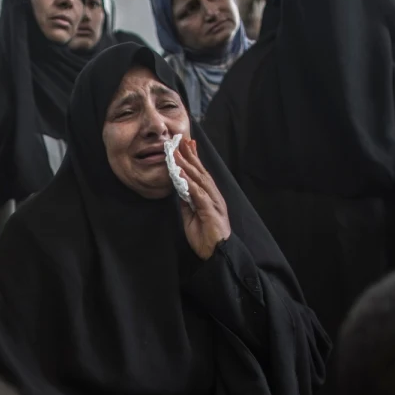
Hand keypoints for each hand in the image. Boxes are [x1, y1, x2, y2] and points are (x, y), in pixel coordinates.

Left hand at [173, 137, 230, 259]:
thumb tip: (180, 189)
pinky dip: (190, 182)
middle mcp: (213, 196)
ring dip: (188, 165)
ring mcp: (214, 202)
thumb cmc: (206, 237)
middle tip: (181, 140)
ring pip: (200, 179)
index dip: (194, 158)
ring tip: (177, 152)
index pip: (201, 174)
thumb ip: (188, 202)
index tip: (186, 145)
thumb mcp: (191, 216)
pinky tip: (182, 173)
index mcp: (209, 196)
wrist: (217, 254)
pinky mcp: (211, 211)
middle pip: (201, 172)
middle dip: (190, 155)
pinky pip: (199, 194)